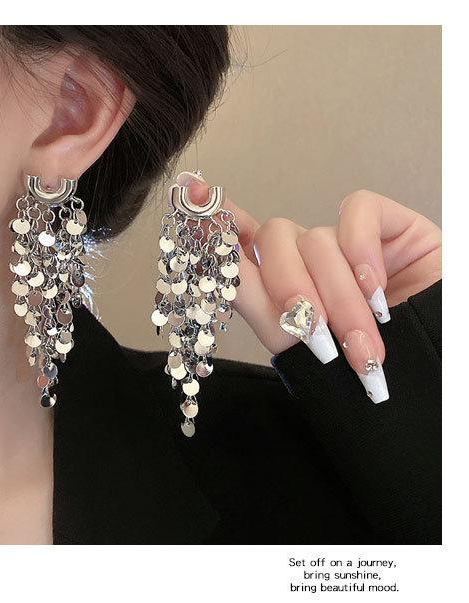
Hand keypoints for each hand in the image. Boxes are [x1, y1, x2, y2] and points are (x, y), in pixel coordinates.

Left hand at [184, 173, 441, 402]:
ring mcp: (350, 243)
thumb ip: (251, 294)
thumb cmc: (361, 376)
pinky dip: (360, 251)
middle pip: (273, 239)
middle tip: (313, 331)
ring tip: (359, 343)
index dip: (216, 217)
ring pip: (315, 238)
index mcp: (281, 286)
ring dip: (336, 296)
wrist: (432, 387)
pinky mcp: (391, 227)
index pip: (241, 240)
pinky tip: (376, 289)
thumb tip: (209, 255)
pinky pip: (356, 212)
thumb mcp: (297, 342)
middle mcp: (310, 261)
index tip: (192, 192)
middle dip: (290, 288)